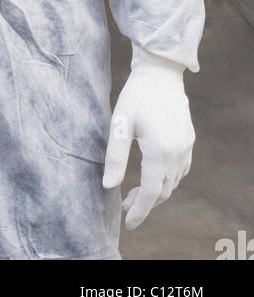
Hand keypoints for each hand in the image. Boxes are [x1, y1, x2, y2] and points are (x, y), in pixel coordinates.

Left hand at [102, 43, 194, 230]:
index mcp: (160, 151)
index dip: (141, 210)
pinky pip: (181, 169)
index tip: (129, 223)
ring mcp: (186, 146)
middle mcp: (178, 152)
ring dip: (156, 191)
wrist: (160, 72)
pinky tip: (152, 175)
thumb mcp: (120, 125)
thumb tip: (108, 186)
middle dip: (145, 203)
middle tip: (124, 205)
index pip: (152, 192)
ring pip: (174, 181)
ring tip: (134, 192)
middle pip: (164, 190)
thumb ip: (115, 157)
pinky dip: (167, 178)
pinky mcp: (188, 139)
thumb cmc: (136, 96)